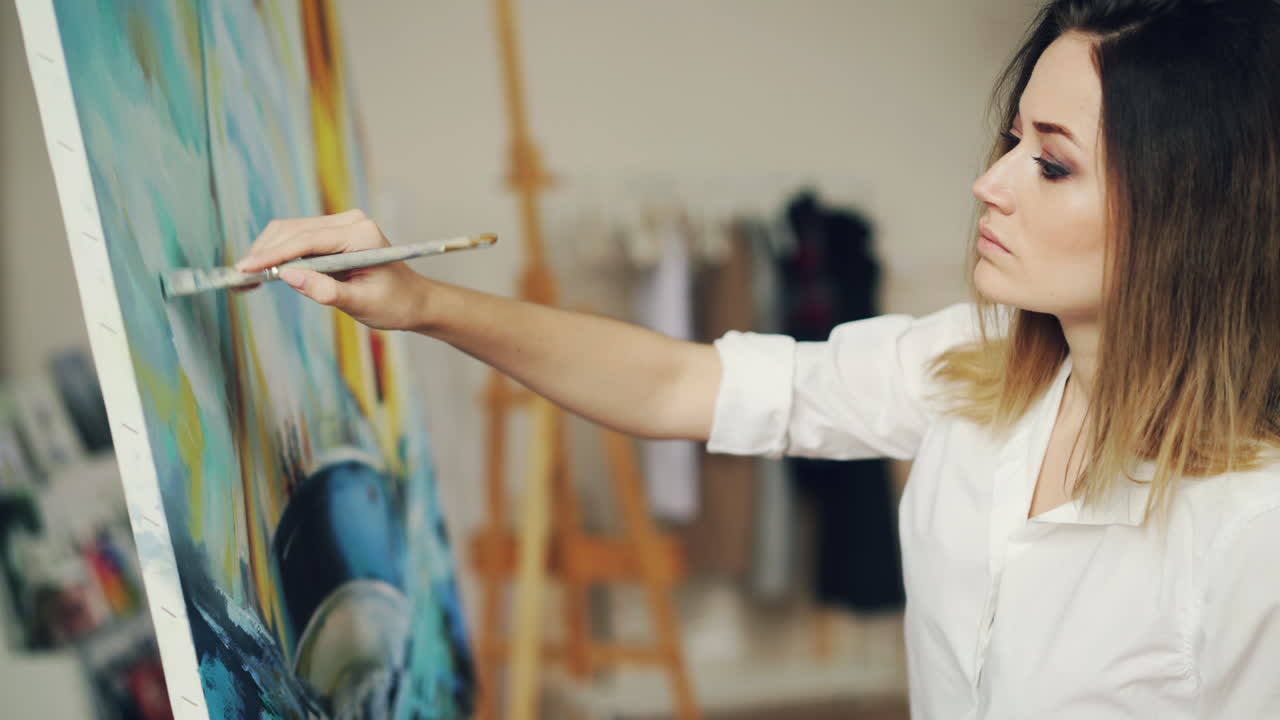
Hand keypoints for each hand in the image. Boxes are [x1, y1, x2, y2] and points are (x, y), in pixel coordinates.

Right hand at [235, 209, 429, 331]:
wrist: (413, 300)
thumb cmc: (393, 304)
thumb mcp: (361, 303)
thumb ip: (326, 290)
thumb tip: (288, 276)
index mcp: (361, 234)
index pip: (306, 240)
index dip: (272, 255)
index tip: (245, 270)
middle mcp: (350, 221)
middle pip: (292, 230)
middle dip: (262, 253)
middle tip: (237, 279)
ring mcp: (340, 224)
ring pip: (289, 231)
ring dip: (265, 252)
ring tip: (244, 279)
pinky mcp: (332, 233)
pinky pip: (298, 239)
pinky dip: (277, 253)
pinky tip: (261, 272)